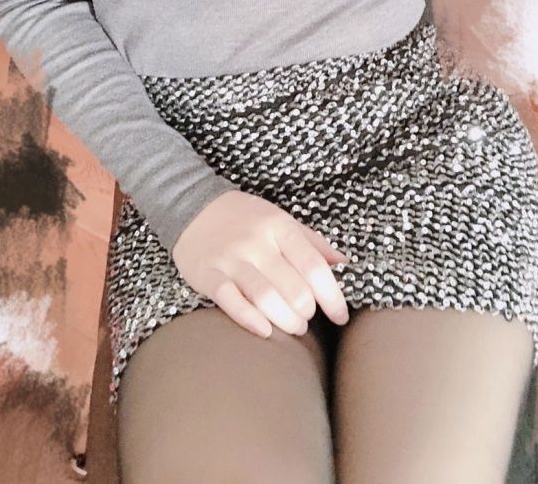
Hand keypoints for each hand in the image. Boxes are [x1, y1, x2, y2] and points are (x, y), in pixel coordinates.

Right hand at [172, 189, 350, 337]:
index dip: (333, 296)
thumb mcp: (281, 220)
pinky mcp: (208, 275)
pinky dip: (251, 320)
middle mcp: (257, 242)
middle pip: (294, 289)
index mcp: (279, 226)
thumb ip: (313, 242)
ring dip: (286, 321)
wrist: (192, 206)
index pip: (314, 266)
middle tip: (307, 316)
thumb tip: (345, 263)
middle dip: (307, 312)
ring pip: (266, 299)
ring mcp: (231, 259)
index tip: (340, 315)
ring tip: (293, 326)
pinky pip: (232, 302)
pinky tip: (265, 331)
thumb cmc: (245, 218)